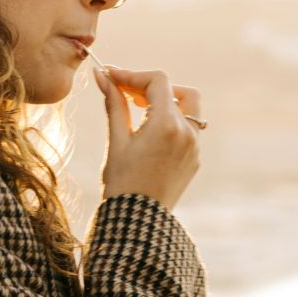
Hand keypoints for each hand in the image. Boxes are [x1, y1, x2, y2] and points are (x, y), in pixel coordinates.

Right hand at [96, 65, 200, 209]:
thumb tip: (102, 75)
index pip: (157, 81)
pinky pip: (189, 129)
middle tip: (128, 95)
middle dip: (152, 87)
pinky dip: (171, 122)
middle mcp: (188, 132)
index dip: (133, 75)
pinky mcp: (194, 159)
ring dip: (166, 103)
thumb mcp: (117, 140)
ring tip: (139, 113)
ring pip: (188, 108)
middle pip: (177, 90)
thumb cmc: (122, 182)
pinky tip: (150, 134)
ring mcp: (195, 147)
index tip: (113, 78)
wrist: (138, 221)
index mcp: (167, 124)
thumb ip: (114, 103)